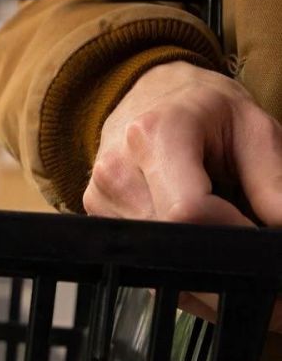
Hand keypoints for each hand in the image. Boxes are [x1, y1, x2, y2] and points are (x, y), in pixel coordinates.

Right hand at [83, 61, 281, 330]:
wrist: (151, 94)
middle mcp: (117, 169)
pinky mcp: (96, 216)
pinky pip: (140, 261)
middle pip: (168, 243)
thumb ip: (273, 183)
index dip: (231, 238)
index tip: (260, 247)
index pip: (187, 211)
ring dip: (196, 265)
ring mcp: (101, 196)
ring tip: (223, 241)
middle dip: (218, 260)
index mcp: (155, 135)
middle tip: (254, 260)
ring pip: (154, 260)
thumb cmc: (204, 109)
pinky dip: (174, 265)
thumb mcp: (253, 130)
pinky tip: (196, 246)